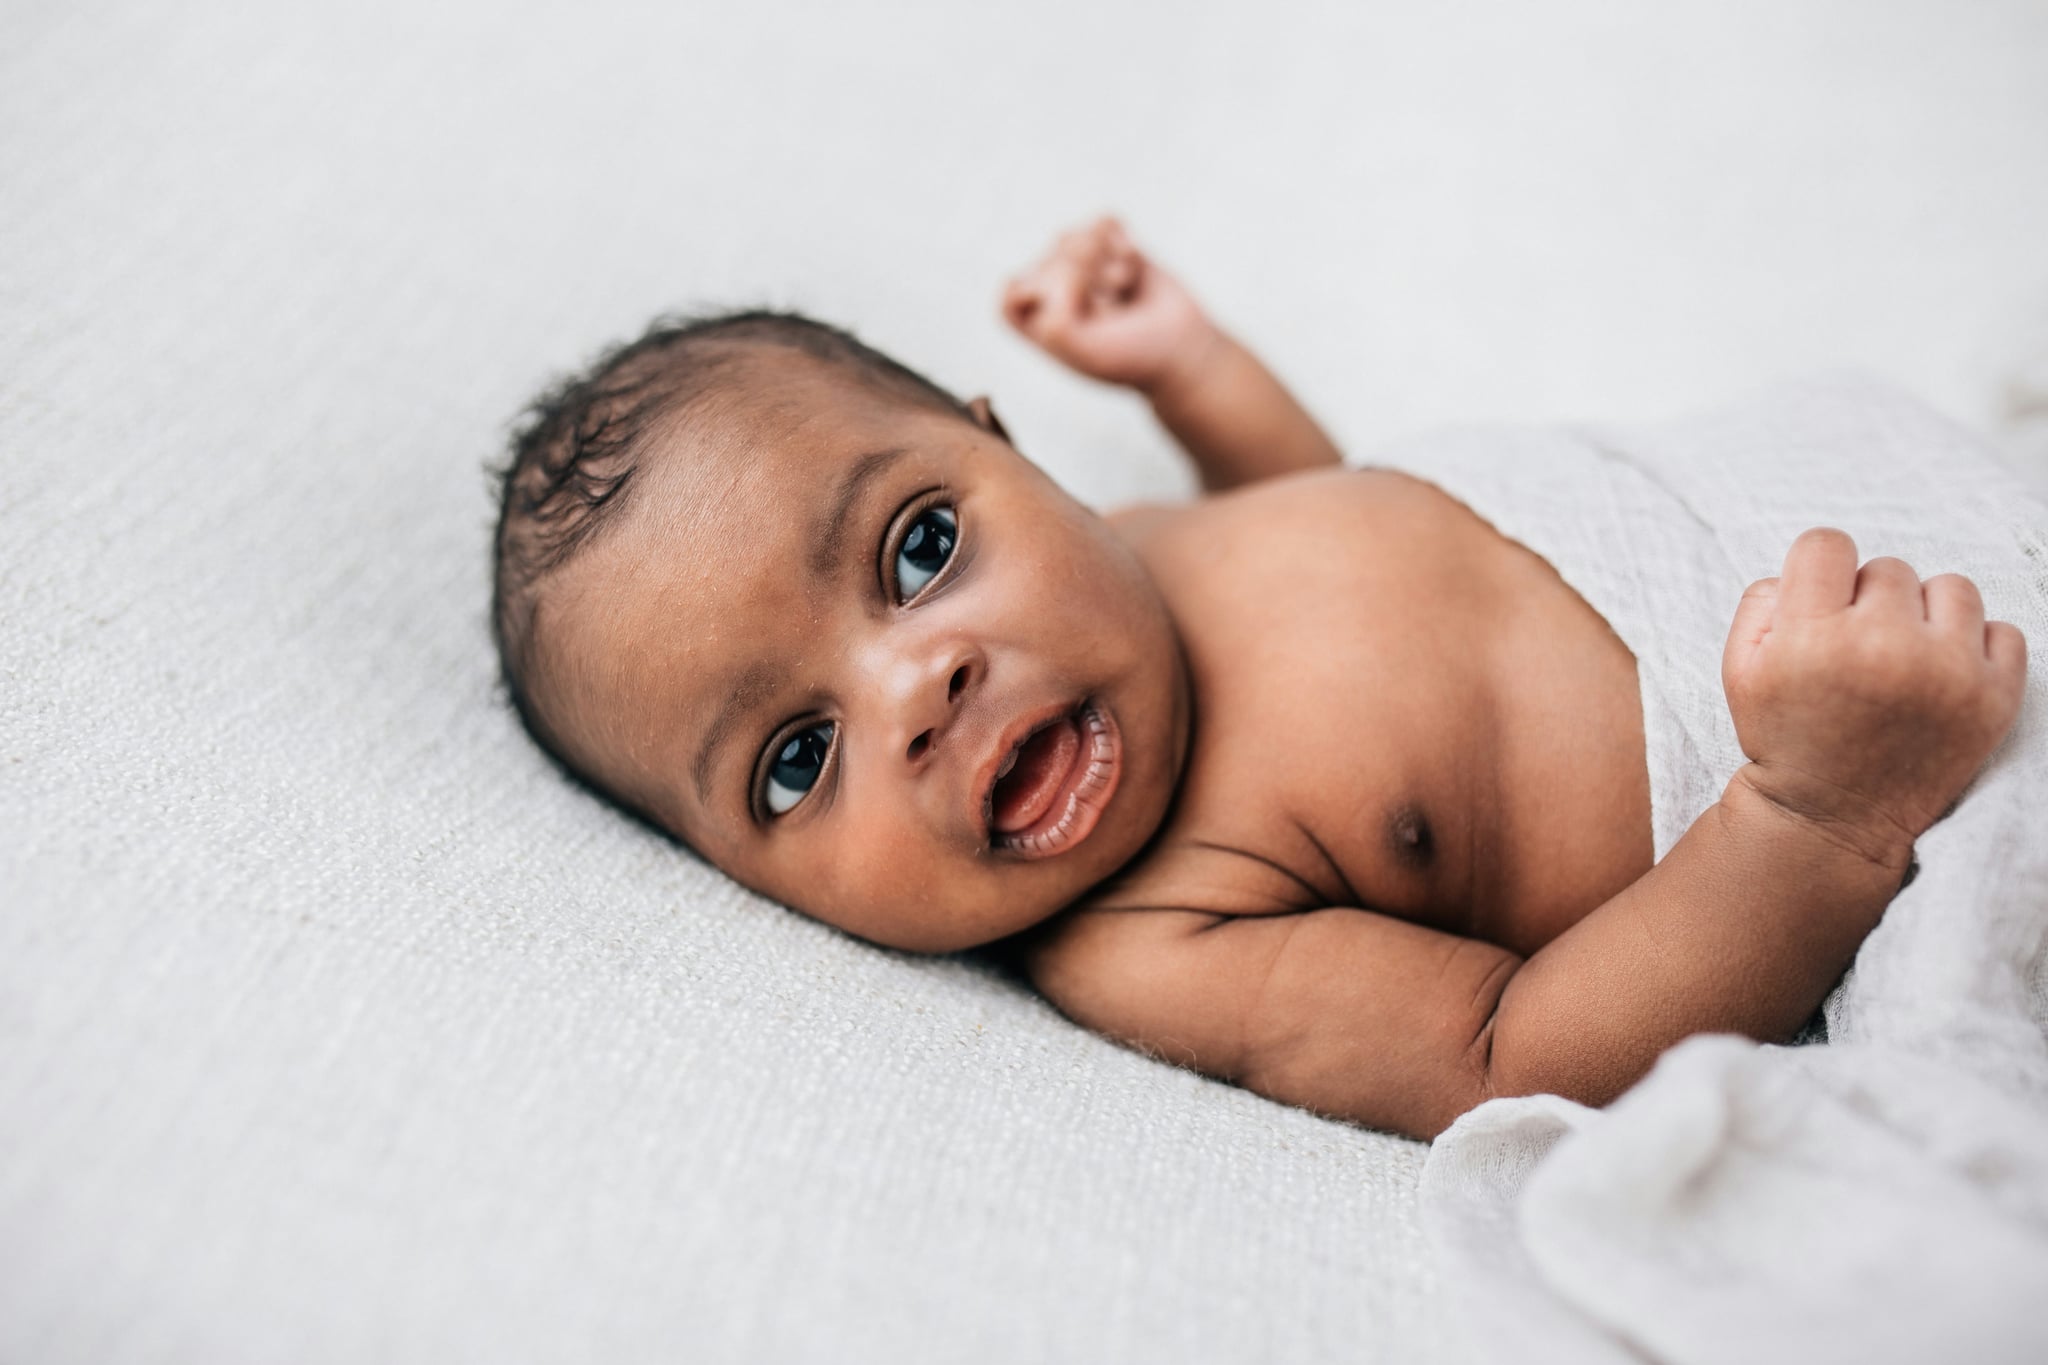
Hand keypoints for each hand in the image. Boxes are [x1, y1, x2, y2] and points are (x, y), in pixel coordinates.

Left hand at [1001, 217, 1217, 394]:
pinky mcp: (1110, 243)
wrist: (1181, 350)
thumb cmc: (1128, 355)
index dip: (1047, 300)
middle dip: (1090, 285)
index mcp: (1032, 320)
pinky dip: (1125, 248)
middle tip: (1111, 318)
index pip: (1016, 290)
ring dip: (1109, 268)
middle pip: (1052, 259)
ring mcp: (1080, 263)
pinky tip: (1133, 274)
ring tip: (1122, 294)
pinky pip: (1105, 222)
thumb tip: (1070, 261)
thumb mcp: (1077, 347)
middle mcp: (1051, 289)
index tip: (1075, 321)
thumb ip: (1050, 310)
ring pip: (1078, 237)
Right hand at [1721, 528, 2026, 866]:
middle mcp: (1885, 648)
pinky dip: (1975, 648)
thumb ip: (1763, 601)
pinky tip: (1941, 678)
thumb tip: (1809, 568)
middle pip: (1888, 568)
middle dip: (1869, 603)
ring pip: (1951, 587)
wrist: (1832, 821)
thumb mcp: (1739, 671)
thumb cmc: (1784, 737)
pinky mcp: (1995, 699)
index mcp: (1814, 638)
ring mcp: (1948, 673)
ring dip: (1926, 617)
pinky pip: (2003, 630)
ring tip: (1903, 660)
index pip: (1827, 544)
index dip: (1819, 572)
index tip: (1821, 608)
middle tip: (1856, 653)